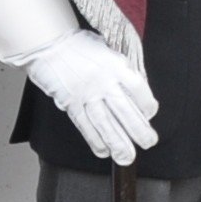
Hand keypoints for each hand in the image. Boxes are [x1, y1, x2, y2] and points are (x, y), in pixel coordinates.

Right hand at [19, 31, 158, 163]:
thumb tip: (137, 93)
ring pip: (105, 123)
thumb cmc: (80, 47)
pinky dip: (95, 140)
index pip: (138, 88)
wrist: (50, 45)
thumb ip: (122, 70)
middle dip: (138, 130)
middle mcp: (102, 80)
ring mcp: (85, 93)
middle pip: (124, 110)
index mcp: (115, 64)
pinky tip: (104, 151)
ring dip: (118, 142)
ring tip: (127, 156)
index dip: (147, 104)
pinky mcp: (70, 103)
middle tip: (148, 142)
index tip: (150, 113)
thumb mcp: (108, 51)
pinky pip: (84, 125)